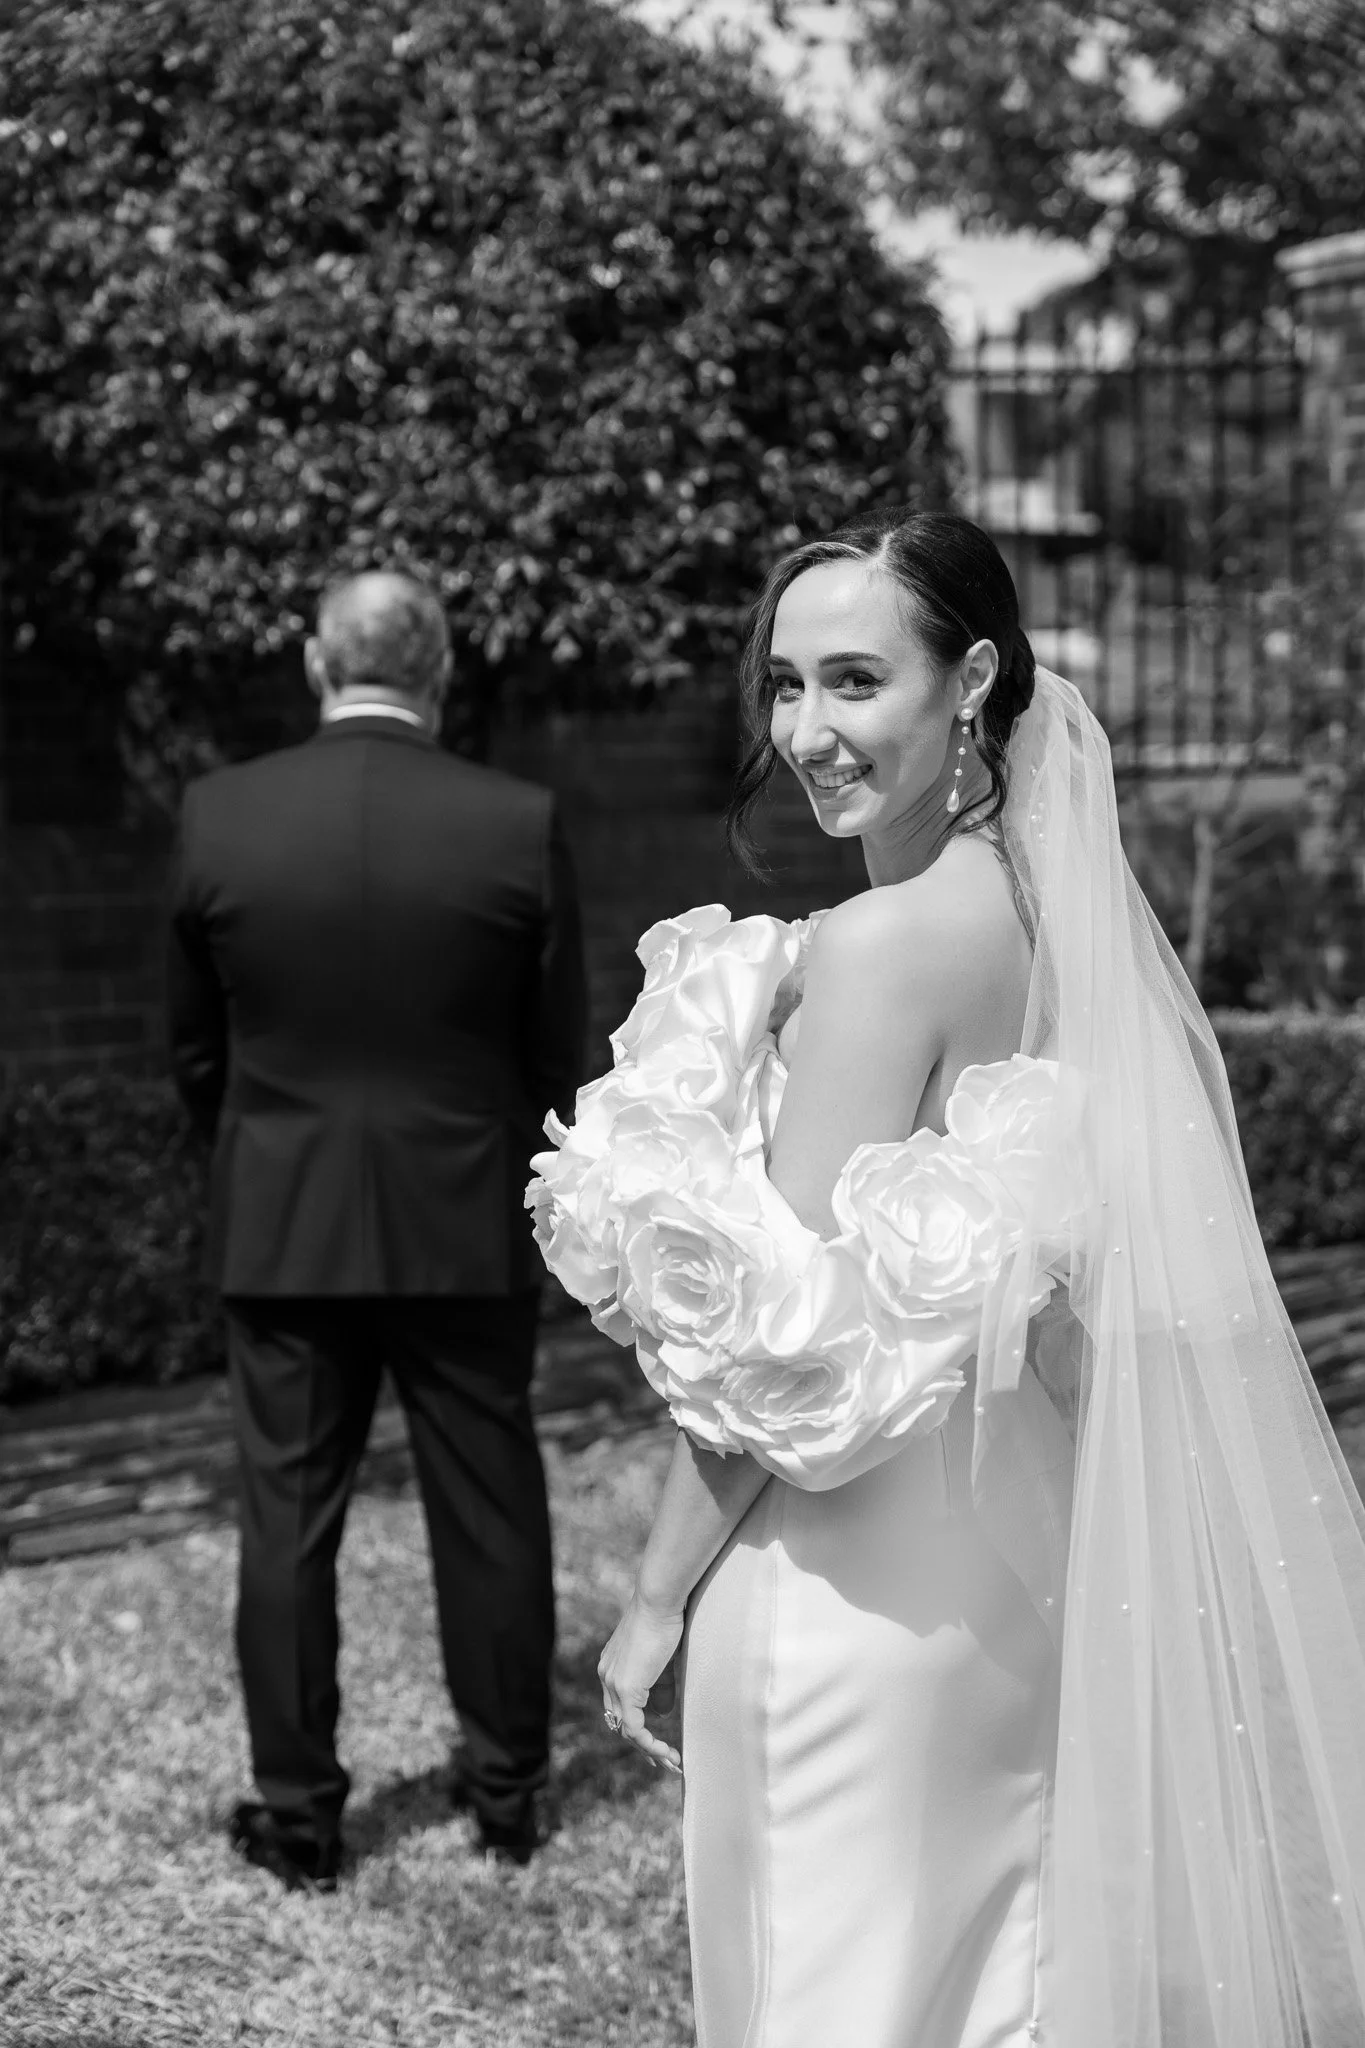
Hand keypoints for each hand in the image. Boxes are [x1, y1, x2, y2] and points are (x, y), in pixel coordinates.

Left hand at [598, 1590, 683, 1773]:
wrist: (659, 1600)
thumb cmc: (665, 1620)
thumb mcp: (663, 1661)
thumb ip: (660, 1689)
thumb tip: (662, 1715)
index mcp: (612, 1667)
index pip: (619, 1705)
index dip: (637, 1726)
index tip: (657, 1742)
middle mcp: (607, 1676)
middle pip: (619, 1721)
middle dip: (643, 1744)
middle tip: (665, 1760)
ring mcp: (613, 1683)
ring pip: (626, 1729)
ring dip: (650, 1749)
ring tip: (672, 1761)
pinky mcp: (626, 1688)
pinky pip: (634, 1728)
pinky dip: (649, 1744)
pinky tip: (666, 1752)